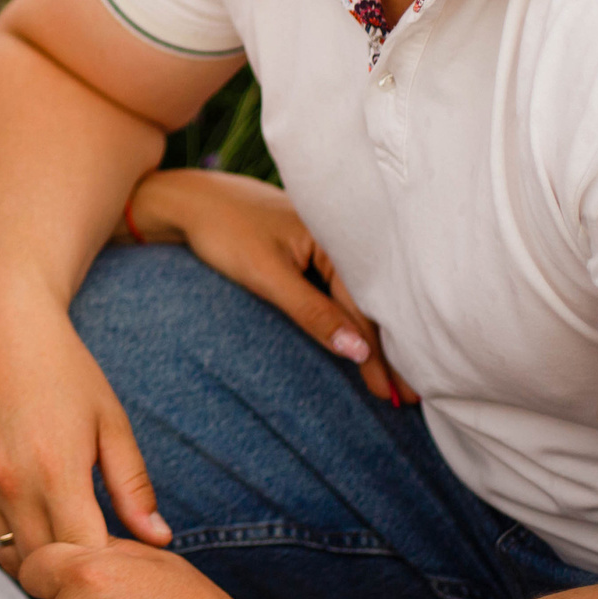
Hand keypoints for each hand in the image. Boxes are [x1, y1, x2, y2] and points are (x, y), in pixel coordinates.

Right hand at [0, 282, 169, 577]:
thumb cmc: (63, 368)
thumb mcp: (110, 422)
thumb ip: (133, 486)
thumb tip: (160, 539)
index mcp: (57, 473)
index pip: (86, 557)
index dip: (112, 568)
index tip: (130, 561)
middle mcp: (11, 486)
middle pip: (48, 566)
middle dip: (79, 573)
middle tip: (106, 563)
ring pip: (11, 560)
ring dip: (43, 564)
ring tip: (72, 547)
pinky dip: (11, 546)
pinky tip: (38, 529)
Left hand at [130, 170, 415, 405]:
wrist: (188, 201)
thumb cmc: (224, 232)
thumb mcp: (267, 276)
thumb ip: (312, 312)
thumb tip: (358, 352)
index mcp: (335, 237)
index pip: (364, 307)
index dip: (380, 353)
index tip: (393, 393)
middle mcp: (338, 239)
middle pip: (367, 304)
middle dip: (387, 351)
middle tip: (408, 397)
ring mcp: (326, 243)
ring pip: (355, 298)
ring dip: (372, 338)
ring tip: (396, 379)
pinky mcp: (311, 250)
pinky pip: (338, 289)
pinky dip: (349, 317)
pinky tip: (364, 341)